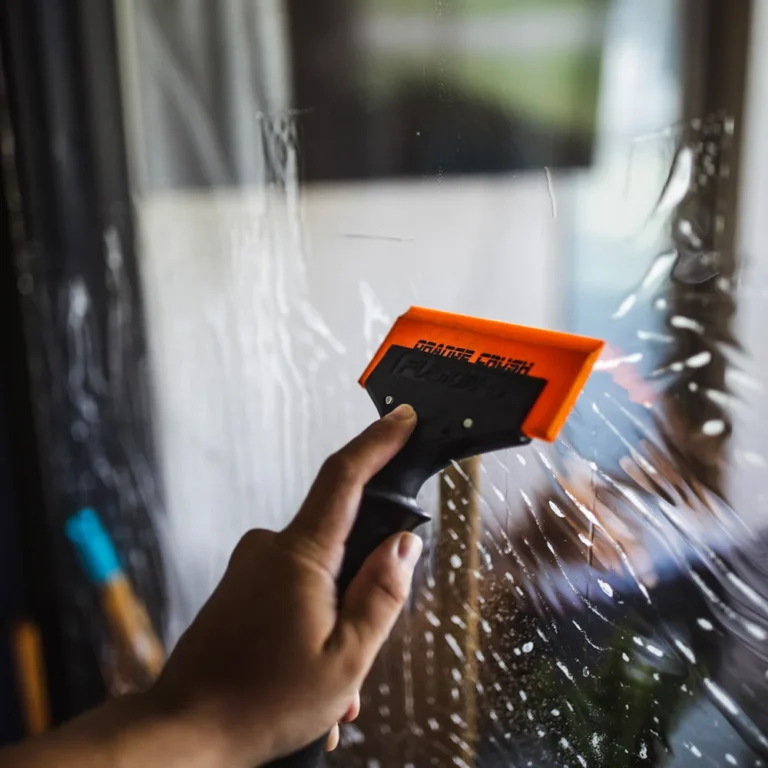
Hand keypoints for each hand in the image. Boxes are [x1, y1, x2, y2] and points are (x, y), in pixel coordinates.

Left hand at [151, 404, 421, 765]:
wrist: (183, 732)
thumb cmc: (260, 703)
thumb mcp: (346, 658)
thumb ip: (382, 593)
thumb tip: (403, 545)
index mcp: (300, 556)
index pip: (345, 476)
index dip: (378, 442)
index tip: (402, 419)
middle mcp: (269, 548)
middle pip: (341, 538)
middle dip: (364, 583)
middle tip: (363, 644)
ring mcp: (250, 566)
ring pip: (319, 574)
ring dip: (336, 619)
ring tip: (331, 686)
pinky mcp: (240, 586)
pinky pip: (293, 588)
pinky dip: (311, 624)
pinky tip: (307, 673)